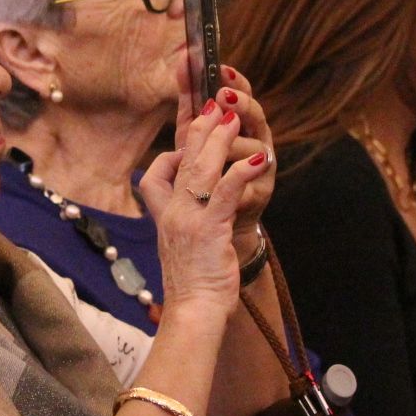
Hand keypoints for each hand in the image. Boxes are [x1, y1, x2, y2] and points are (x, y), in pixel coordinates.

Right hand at [142, 96, 271, 318]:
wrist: (193, 311)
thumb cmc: (192, 283)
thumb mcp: (179, 247)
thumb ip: (181, 223)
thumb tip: (189, 209)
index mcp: (164, 216)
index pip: (156, 175)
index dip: (172, 154)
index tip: (188, 143)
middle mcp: (172, 212)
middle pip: (182, 159)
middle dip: (199, 128)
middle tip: (215, 103)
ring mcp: (188, 219)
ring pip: (202, 167)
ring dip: (220, 138)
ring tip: (233, 116)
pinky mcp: (209, 229)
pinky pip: (224, 192)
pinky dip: (241, 172)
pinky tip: (260, 159)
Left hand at [200, 65, 276, 252]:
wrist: (213, 228)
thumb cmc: (203, 178)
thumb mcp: (192, 139)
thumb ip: (189, 106)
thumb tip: (182, 63)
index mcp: (240, 125)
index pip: (243, 95)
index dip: (236, 81)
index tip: (222, 69)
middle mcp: (255, 140)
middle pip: (255, 115)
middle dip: (240, 103)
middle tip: (224, 95)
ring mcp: (262, 166)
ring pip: (254, 148)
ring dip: (234, 146)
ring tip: (222, 147)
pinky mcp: (262, 192)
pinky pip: (251, 182)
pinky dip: (237, 180)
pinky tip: (228, 177)